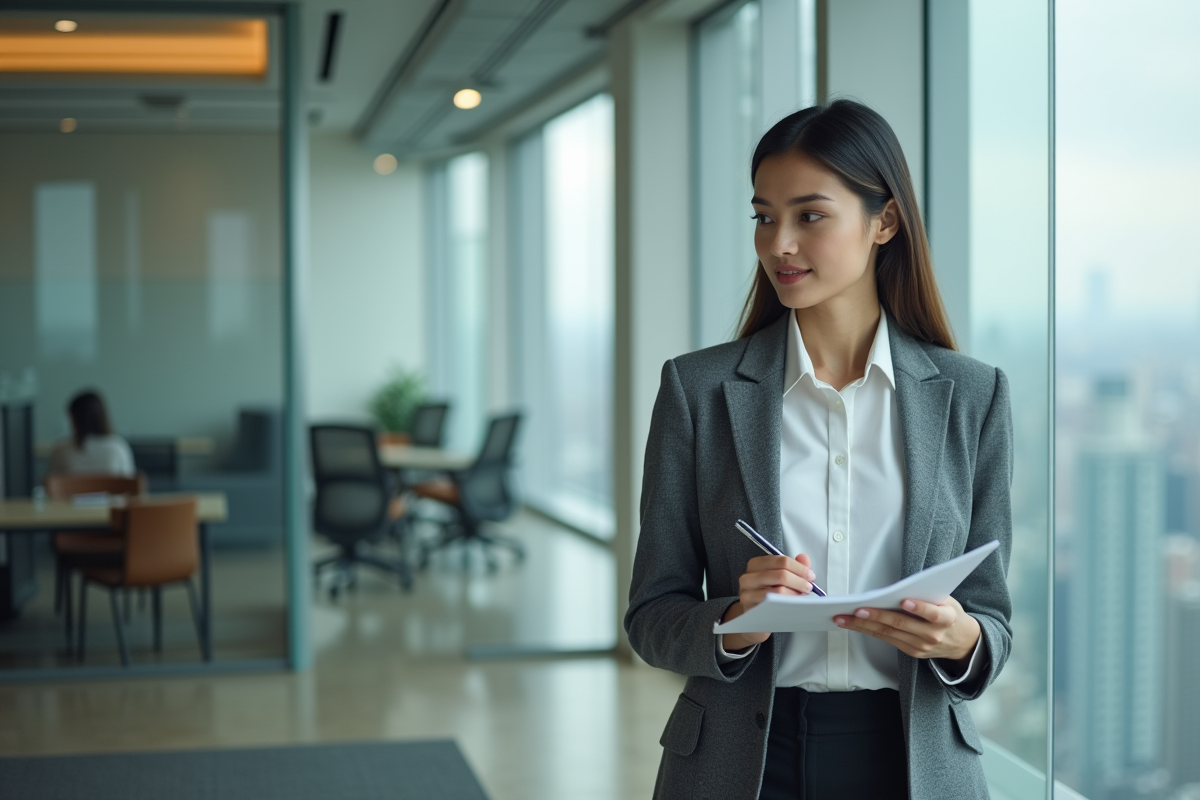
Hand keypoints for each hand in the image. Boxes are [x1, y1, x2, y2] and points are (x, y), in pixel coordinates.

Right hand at [720, 554, 815, 651]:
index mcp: (756, 564)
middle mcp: (748, 576)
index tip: (810, 576)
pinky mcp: (750, 608)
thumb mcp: (779, 578)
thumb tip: (804, 558)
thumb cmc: (767, 595)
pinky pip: (774, 605)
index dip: (800, 568)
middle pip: (781, 574)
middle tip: (808, 587)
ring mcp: (747, 593)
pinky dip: (788, 604)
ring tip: (803, 596)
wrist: (755, 618)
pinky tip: (794, 605)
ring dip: (796, 593)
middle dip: (800, 581)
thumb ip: (793, 566)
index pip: (782, 561)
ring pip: (779, 590)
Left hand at [833, 596, 979, 663]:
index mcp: (947, 618)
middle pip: (902, 624)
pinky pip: (887, 639)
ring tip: (845, 617)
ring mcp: (921, 646)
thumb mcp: (948, 601)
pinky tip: (853, 624)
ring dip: (864, 625)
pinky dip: (868, 631)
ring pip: (889, 633)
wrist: (962, 642)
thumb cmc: (950, 614)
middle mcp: (933, 635)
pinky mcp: (911, 652)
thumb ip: (929, 596)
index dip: (919, 608)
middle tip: (858, 609)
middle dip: (877, 616)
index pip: (933, 614)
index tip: (904, 601)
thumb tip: (898, 588)